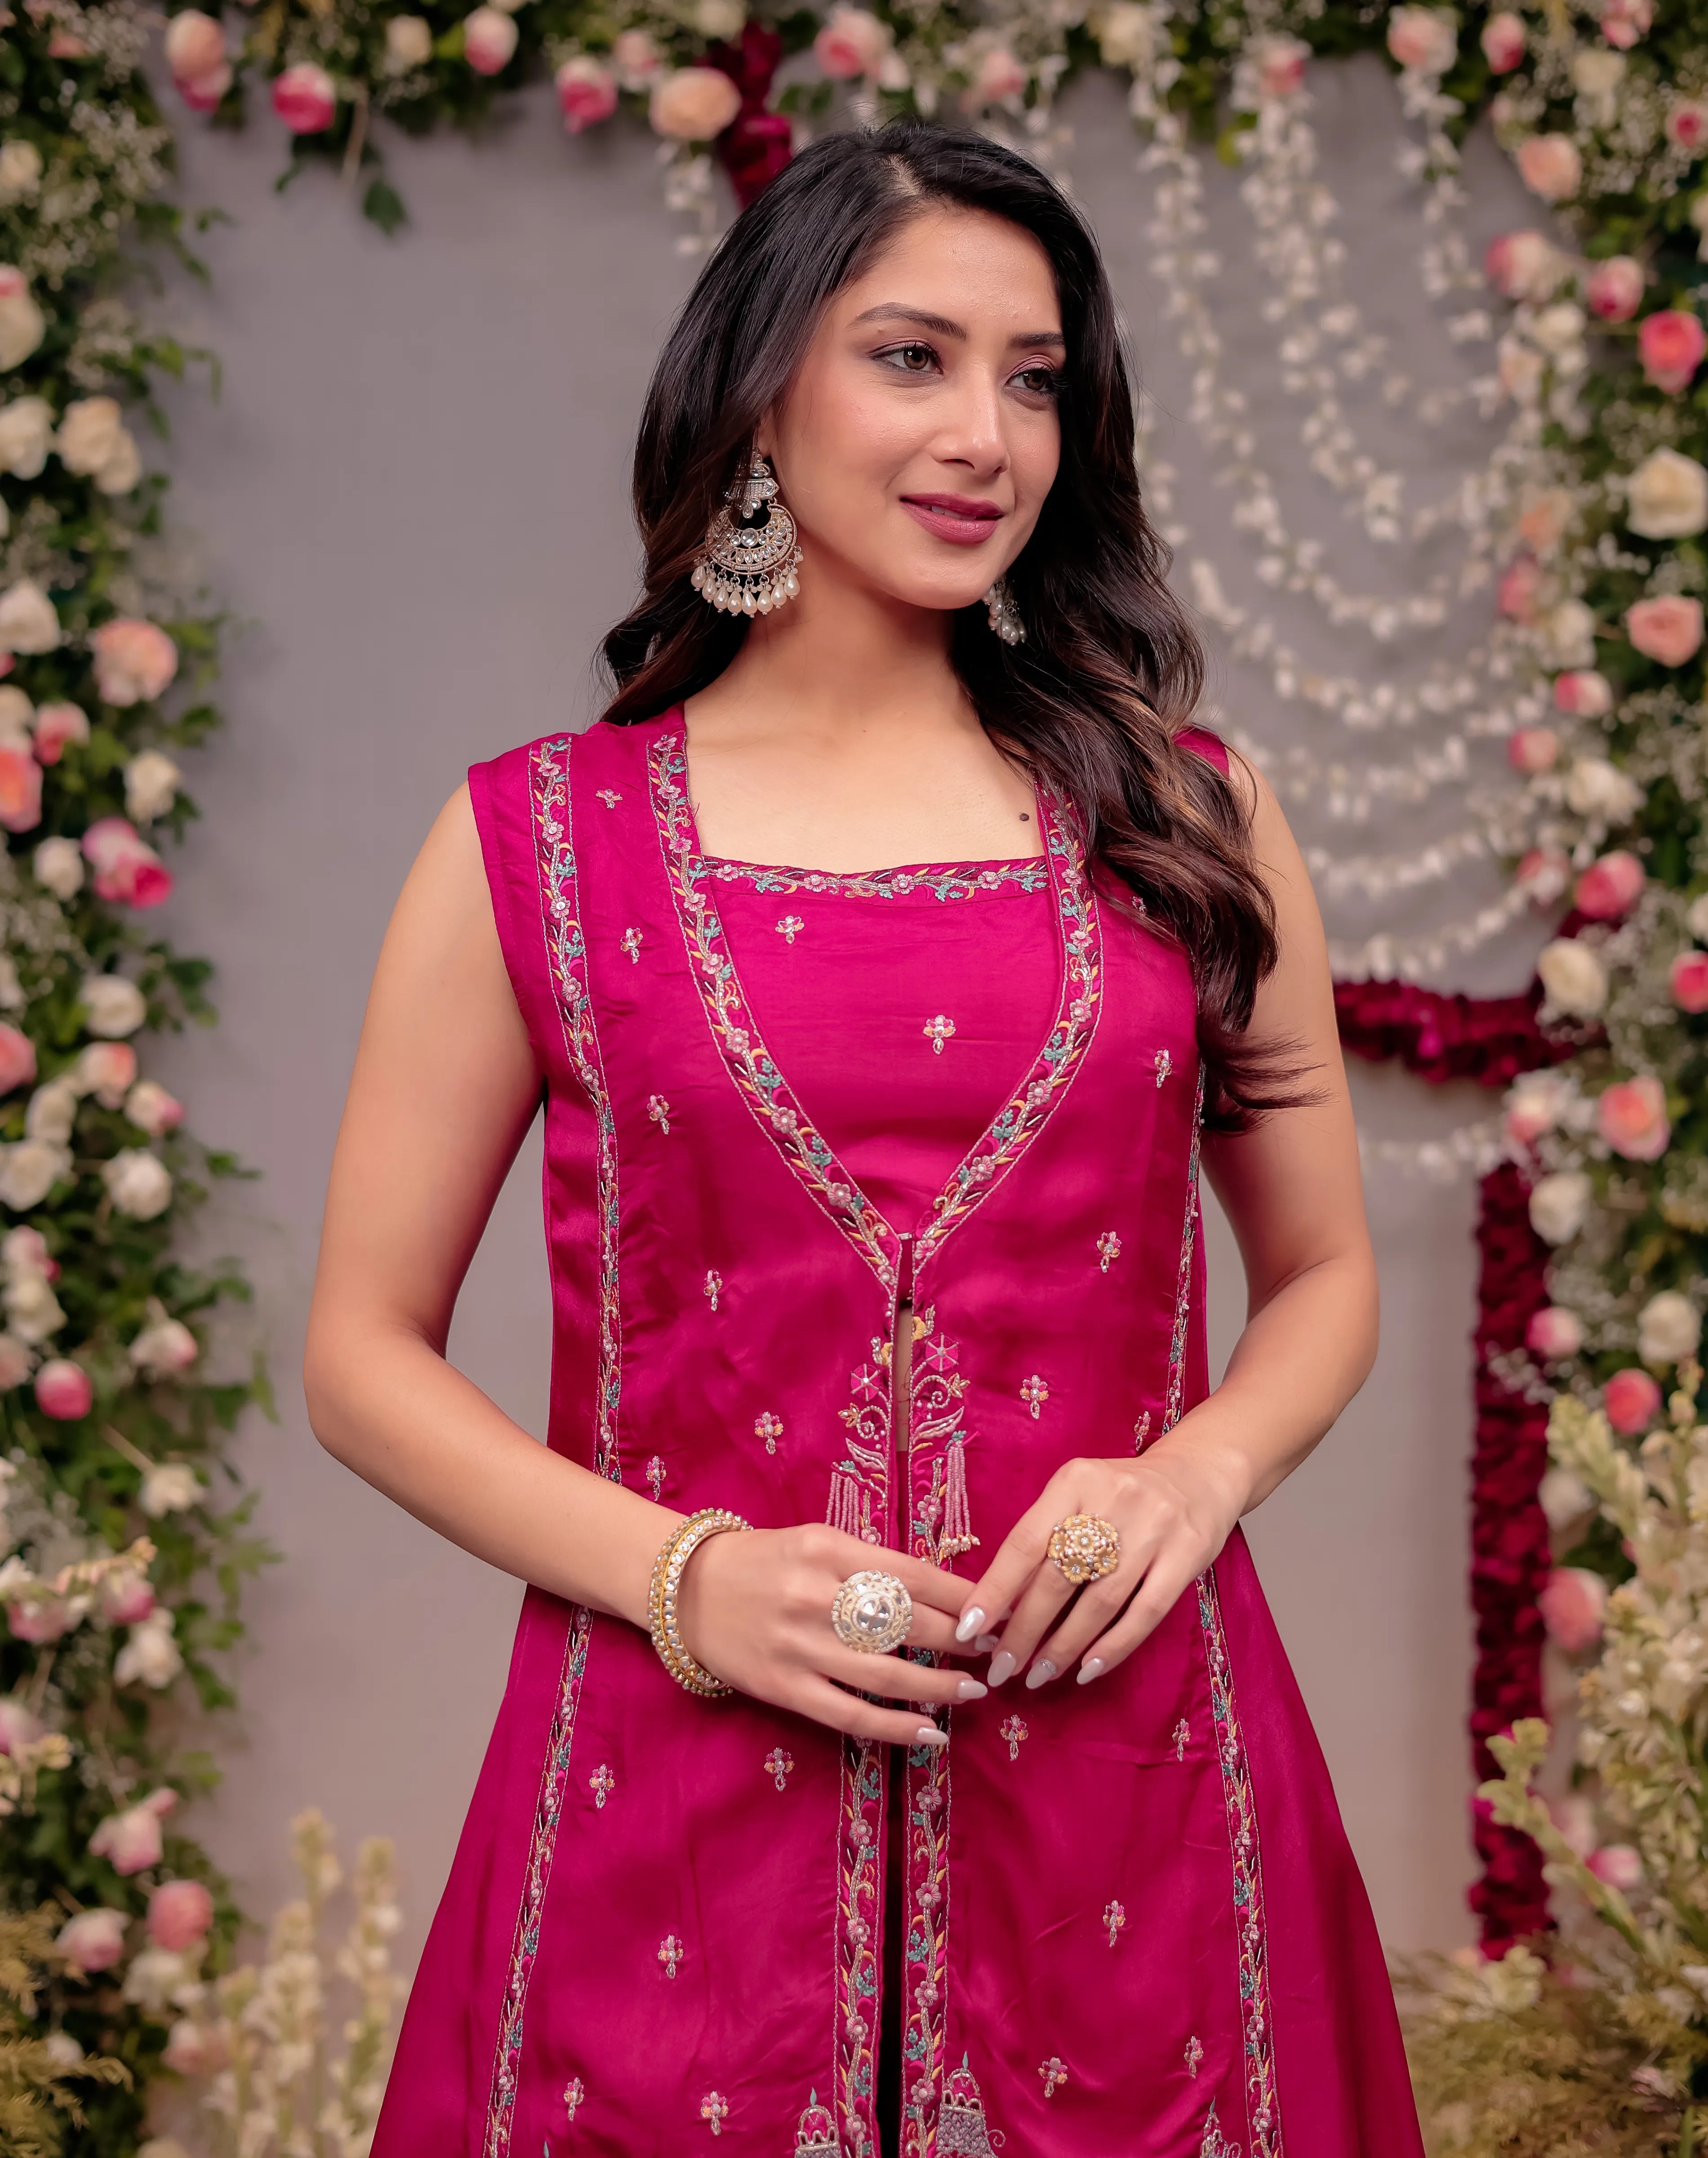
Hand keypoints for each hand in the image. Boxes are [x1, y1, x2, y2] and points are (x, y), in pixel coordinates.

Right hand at [672, 1522, 986, 1746]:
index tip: (995, 1612)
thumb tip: (943, 1594)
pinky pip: (850, 1715)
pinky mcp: (783, 1687)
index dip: (962, 1598)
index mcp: (829, 1549)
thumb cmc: (765, 1561)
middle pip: (908, 1624)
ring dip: (939, 1686)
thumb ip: (871, 1563)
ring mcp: (799, 1645)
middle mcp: (816, 1594)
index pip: (913, 1574)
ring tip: (973, 1691)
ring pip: (886, 1675)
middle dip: (962, 1640)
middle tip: (994, 1650)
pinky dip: (896, 1728)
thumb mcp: (818, 1541)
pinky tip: (931, 1733)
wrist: (687, 1588)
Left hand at [950, 1439, 1249, 1691]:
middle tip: (1001, 1668)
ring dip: (1064, 1646)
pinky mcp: (1187, 1554)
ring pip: (1099, 1601)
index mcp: (1074, 1481)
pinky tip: (1087, 1670)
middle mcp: (1113, 1500)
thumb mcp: (1078, 1495)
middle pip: (1058, 1578)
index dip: (994, 1590)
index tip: (969, 1630)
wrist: (1198, 1473)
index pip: (1024, 1542)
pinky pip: (1144, 1612)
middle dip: (1023, 1631)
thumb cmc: (1122, 1494)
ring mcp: (1154, 1528)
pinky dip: (1113, 1647)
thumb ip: (1045, 1537)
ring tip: (1038, 1675)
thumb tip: (1001, 1604)